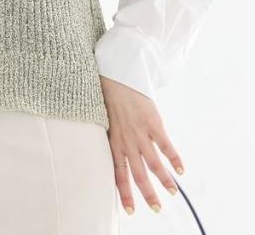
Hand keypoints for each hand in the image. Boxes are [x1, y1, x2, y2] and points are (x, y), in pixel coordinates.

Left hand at [100, 75, 184, 215]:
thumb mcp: (105, 122)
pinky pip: (165, 145)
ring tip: (172, 193)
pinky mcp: (153, 123)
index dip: (124, 193)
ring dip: (164, 180)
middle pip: (138, 174)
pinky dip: (174, 158)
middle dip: (148, 194)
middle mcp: (127, 141)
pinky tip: (181, 170)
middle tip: (156, 209)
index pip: (118, 173)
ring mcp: (141, 132)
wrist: (115, 76)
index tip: (130, 210)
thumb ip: (113, 140)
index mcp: (114, 142)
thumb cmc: (109, 99)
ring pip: (154, 163)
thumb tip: (117, 155)